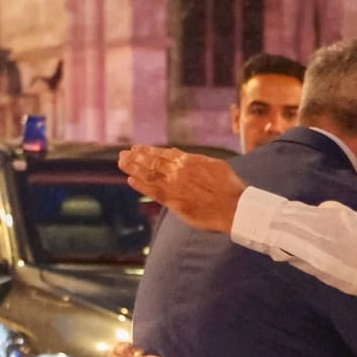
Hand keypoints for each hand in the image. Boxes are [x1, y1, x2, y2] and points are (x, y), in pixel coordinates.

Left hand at [119, 146, 244, 232]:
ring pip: (149, 175)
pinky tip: (131, 180)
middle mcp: (178, 172)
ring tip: (122, 163)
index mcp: (188, 161)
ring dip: (133, 168)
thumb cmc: (228, 186)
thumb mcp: (212, 164)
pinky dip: (141, 186)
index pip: (162, 155)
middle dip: (135, 158)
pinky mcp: (174, 203)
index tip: (136, 149)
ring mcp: (175, 187)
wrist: (235, 207)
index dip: (147, 151)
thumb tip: (174, 152)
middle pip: (151, 163)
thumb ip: (191, 159)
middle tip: (122, 155)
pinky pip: (153, 192)